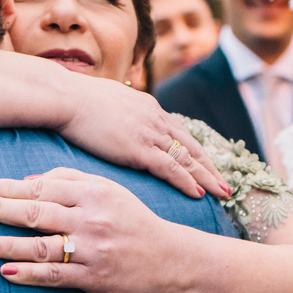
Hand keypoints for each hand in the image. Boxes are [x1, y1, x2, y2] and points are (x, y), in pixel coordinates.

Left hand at [0, 168, 187, 292]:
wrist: (168, 258)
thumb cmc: (131, 218)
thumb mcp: (106, 190)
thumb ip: (69, 180)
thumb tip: (26, 180)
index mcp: (94, 193)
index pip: (43, 188)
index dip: (9, 188)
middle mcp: (92, 220)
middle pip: (38, 213)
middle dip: (0, 210)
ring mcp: (92, 250)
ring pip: (42, 246)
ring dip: (8, 245)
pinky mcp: (93, 278)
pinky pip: (55, 276)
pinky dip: (29, 275)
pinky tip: (6, 272)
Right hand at [58, 75, 229, 199]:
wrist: (66, 98)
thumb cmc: (77, 100)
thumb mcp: (108, 101)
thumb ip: (121, 113)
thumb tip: (118, 120)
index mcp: (150, 109)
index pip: (180, 134)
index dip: (196, 152)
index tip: (208, 166)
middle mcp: (157, 120)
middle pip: (192, 147)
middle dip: (211, 168)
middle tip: (227, 185)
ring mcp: (150, 134)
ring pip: (188, 159)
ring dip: (208, 178)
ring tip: (224, 193)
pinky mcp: (139, 148)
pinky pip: (171, 168)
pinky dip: (187, 181)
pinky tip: (199, 194)